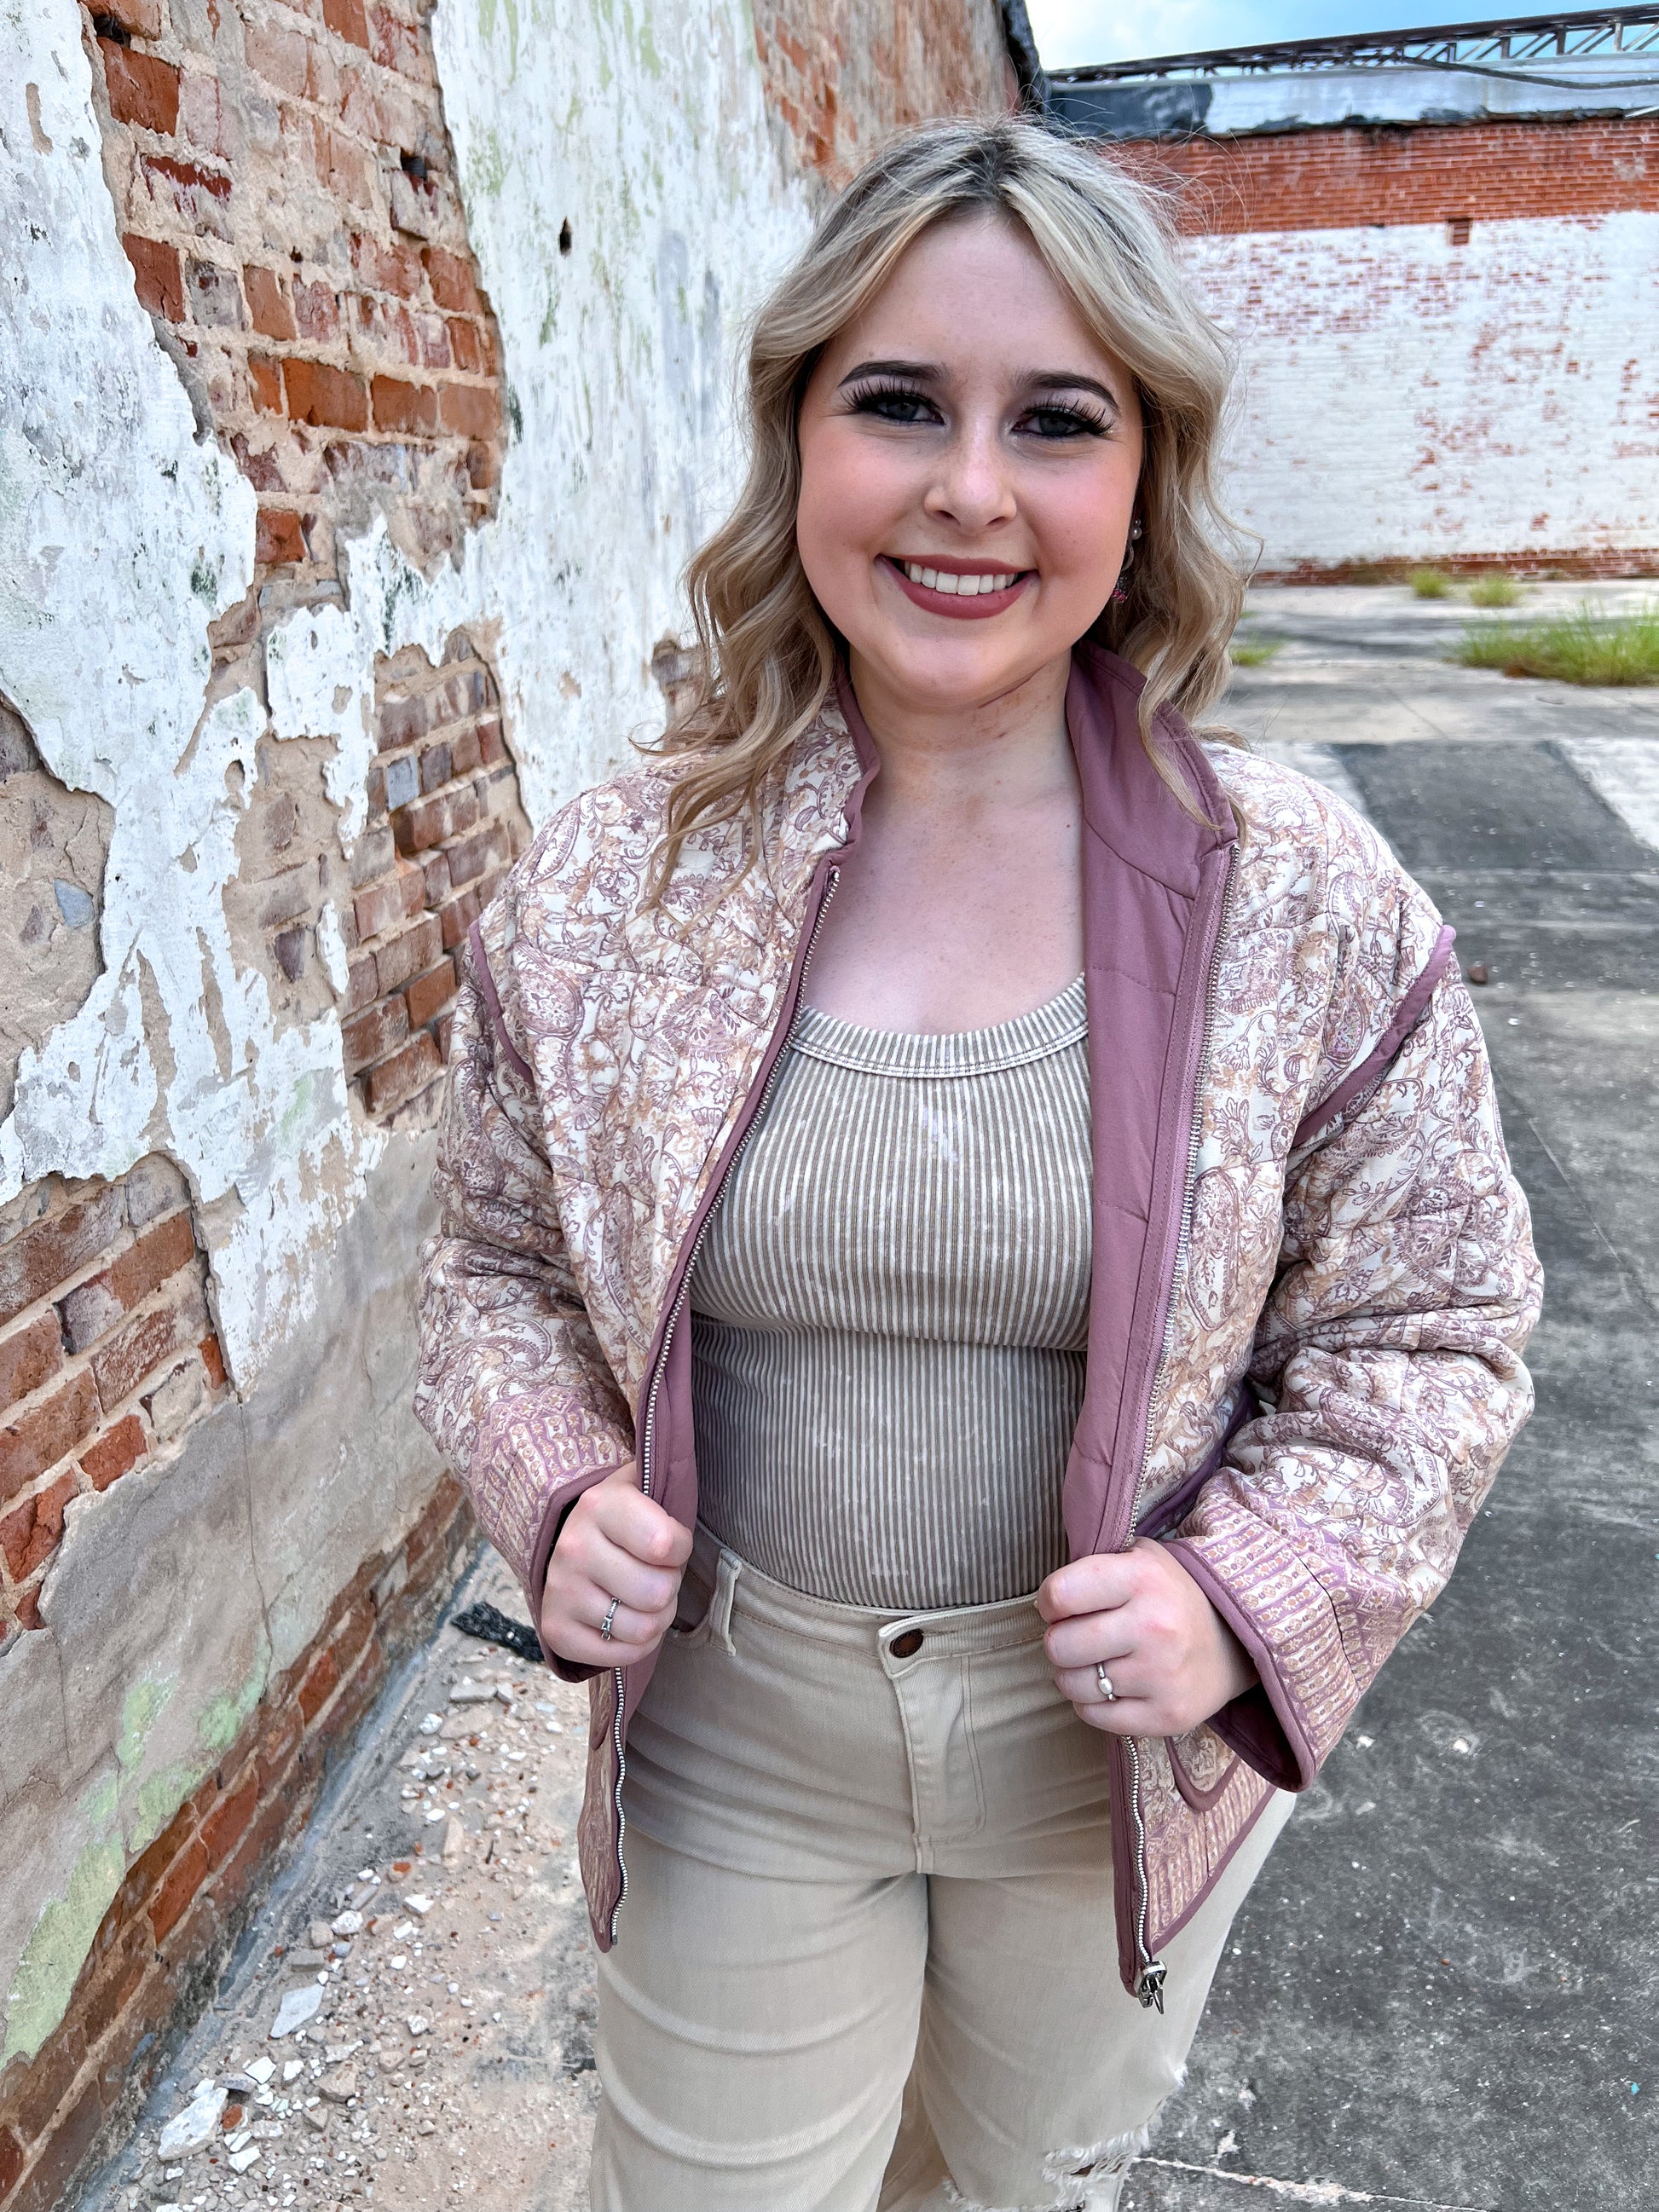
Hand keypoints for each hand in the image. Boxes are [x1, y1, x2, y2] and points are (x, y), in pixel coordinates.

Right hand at [540, 1462, 691, 1668]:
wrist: (568, 1537)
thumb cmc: (627, 1516)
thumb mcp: (646, 1487)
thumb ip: (671, 1486)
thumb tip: (694, 1480)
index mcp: (600, 1505)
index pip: (667, 1544)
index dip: (680, 1548)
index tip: (668, 1541)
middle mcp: (573, 1548)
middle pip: (658, 1593)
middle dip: (669, 1586)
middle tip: (655, 1572)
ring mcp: (561, 1591)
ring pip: (643, 1629)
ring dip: (656, 1618)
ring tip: (642, 1595)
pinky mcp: (555, 1629)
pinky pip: (620, 1656)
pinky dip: (636, 1645)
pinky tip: (626, 1619)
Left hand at [1037, 1538, 1256, 1737]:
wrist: (1233, 1641)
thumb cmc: (1169, 1595)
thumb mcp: (1140, 1558)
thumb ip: (1095, 1564)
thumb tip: (1047, 1597)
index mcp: (1143, 1578)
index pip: (1060, 1594)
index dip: (1050, 1602)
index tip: (1060, 1606)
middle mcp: (1154, 1626)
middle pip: (1059, 1645)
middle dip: (1059, 1641)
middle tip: (1077, 1638)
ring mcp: (1162, 1676)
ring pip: (1072, 1684)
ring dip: (1073, 1674)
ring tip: (1094, 1663)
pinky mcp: (1167, 1716)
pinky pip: (1094, 1717)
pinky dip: (1092, 1704)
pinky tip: (1111, 1687)